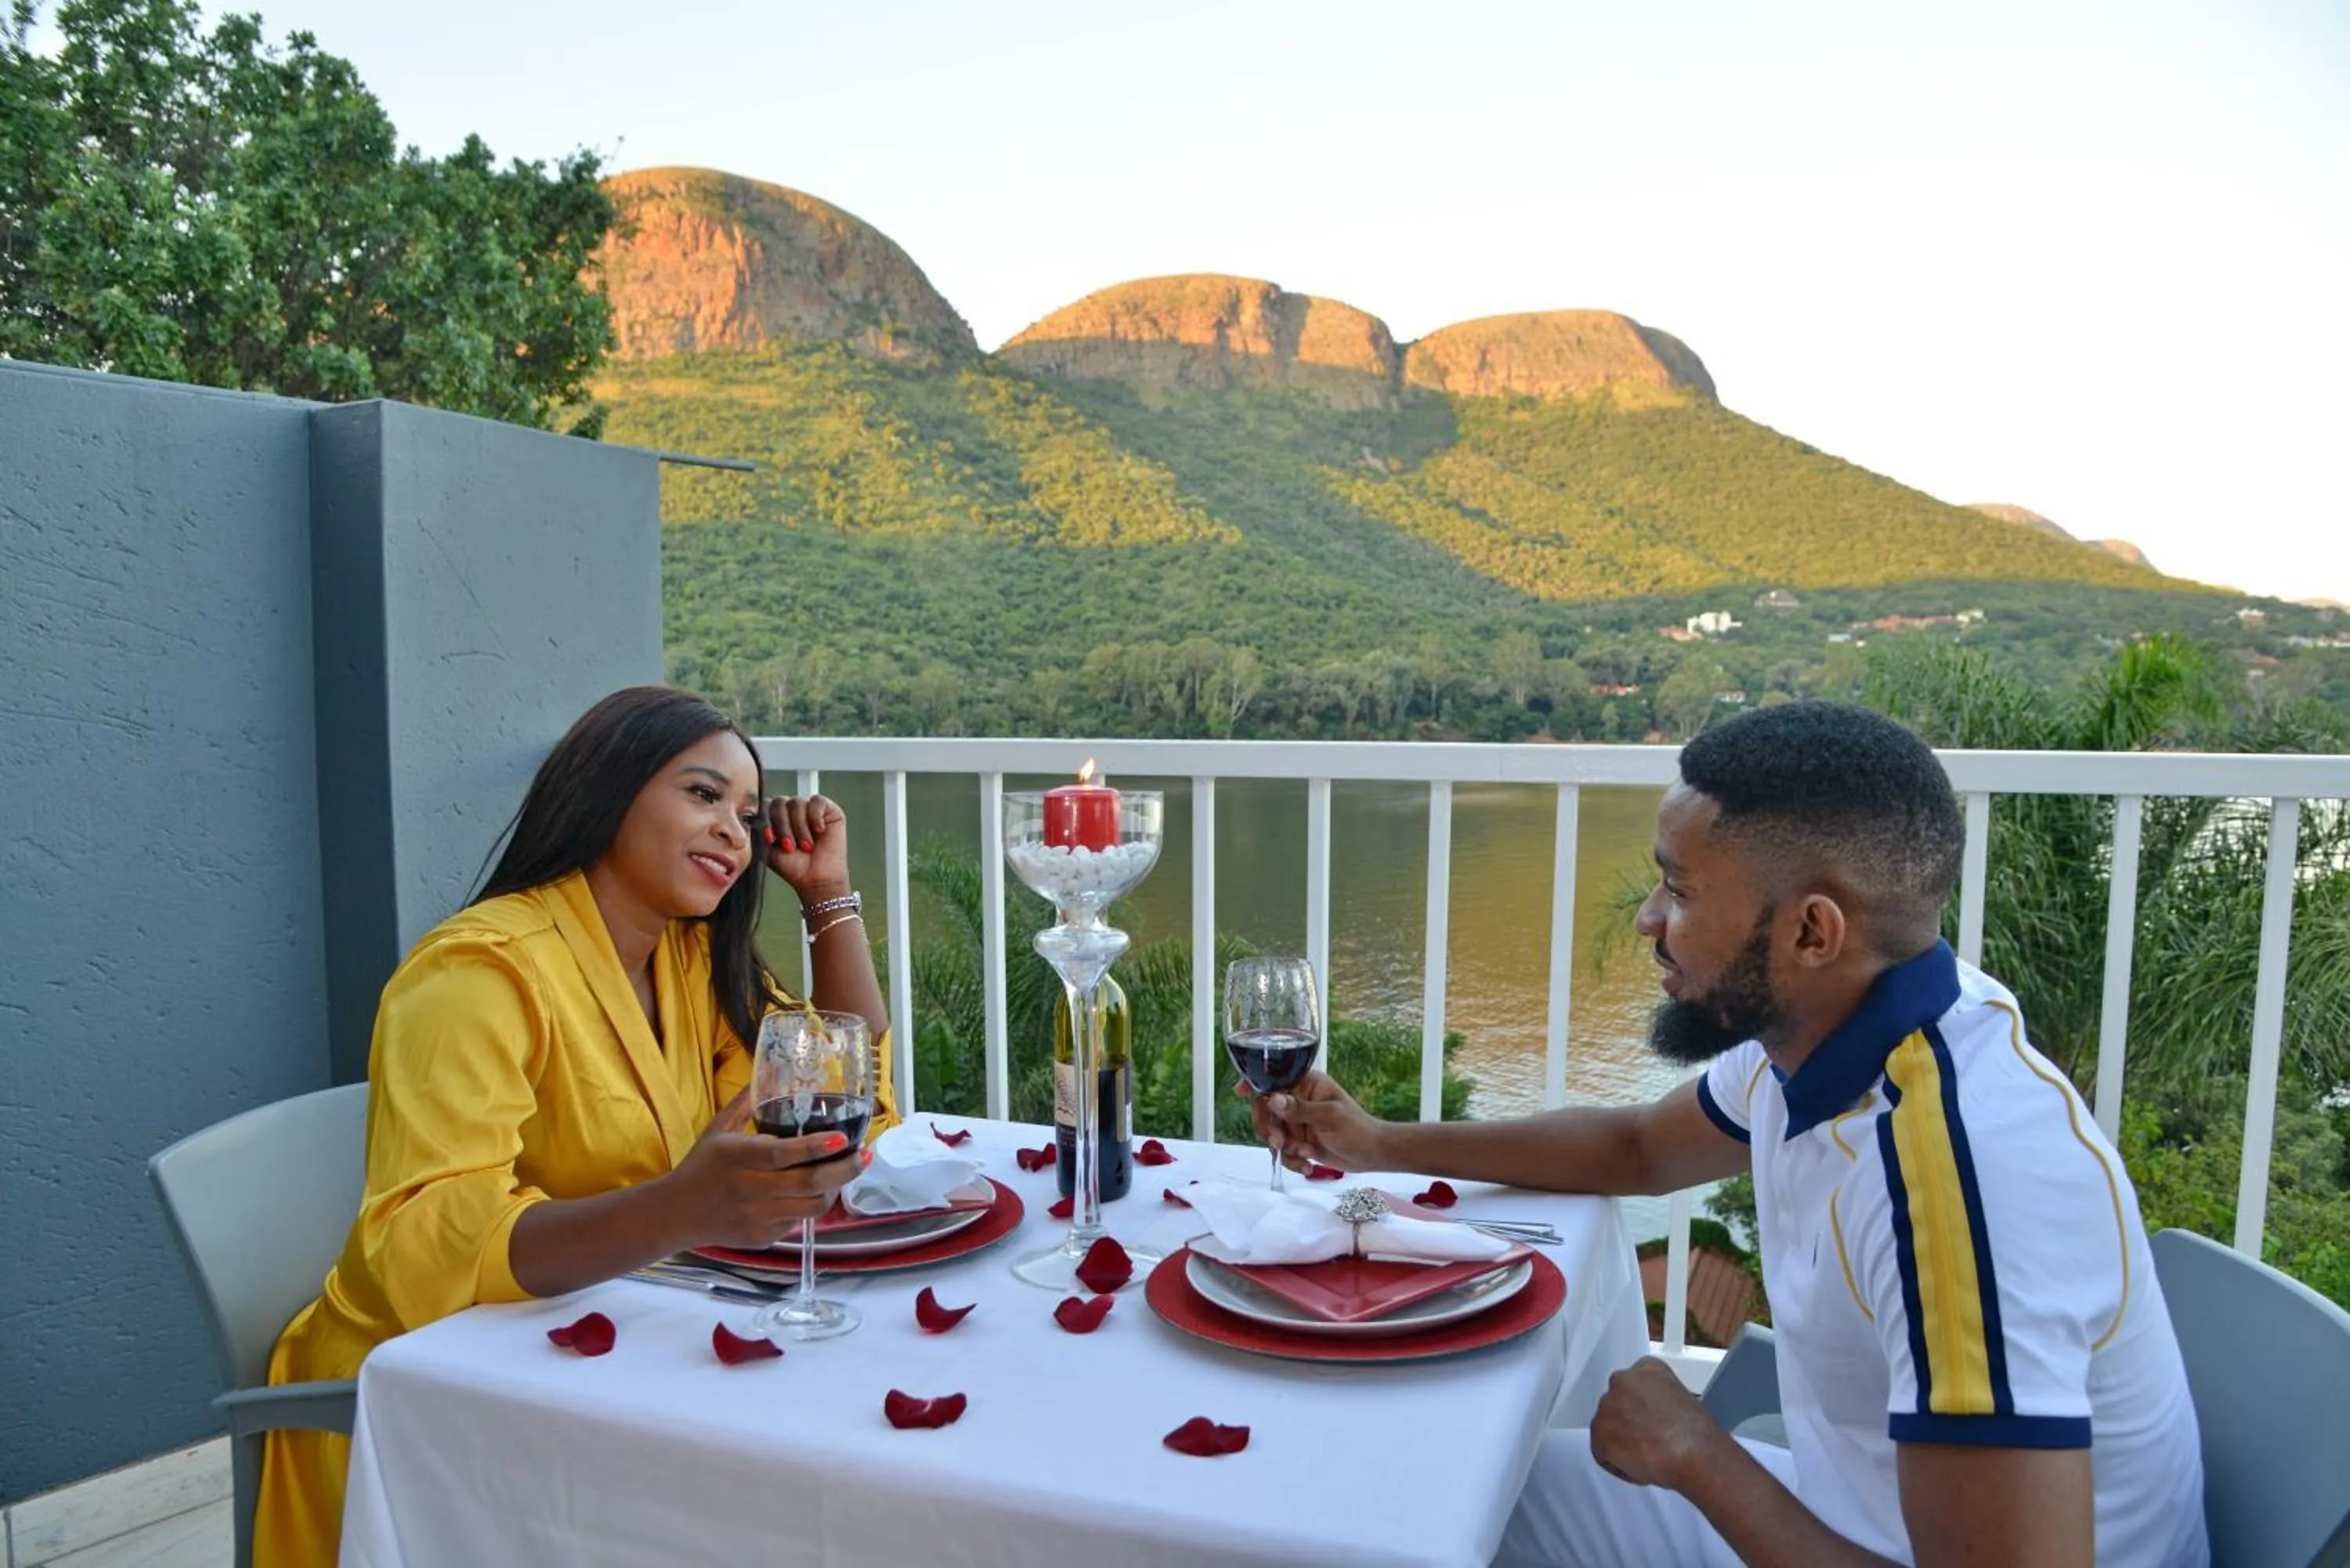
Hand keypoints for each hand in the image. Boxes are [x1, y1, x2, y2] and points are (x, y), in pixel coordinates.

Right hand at [661, 1098, 861, 1249]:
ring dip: (835, 1189)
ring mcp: (757, 1217)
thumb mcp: (717, 1130)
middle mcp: (750, 1189)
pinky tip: (814, 1191)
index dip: (816, 1147)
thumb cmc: (701, 1166)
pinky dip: (811, 1205)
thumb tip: (766, 1073)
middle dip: (845, 1170)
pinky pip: (798, 1222)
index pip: (783, 1154)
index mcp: (738, 1158)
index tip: (843, 1138)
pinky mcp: (762, 1237)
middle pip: (809, 1183)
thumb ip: (743, 1104)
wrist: (676, 1214)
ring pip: (812, 1207)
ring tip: (844, 1172)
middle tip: (865, 1156)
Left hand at [764, 793, 850, 902]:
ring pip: (797, 803)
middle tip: (790, 846)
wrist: (815, 879)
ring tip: (806, 845)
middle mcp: (793, 810)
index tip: (771, 839)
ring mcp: (810, 808)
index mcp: (778, 818)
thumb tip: (753, 813)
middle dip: (783, 826)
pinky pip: (816, 802)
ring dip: (800, 828)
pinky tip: (819, 831)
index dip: (767, 820)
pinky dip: (815, 818)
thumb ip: (760, 829)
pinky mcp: (829, 809)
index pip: (766, 805)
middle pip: (780, 802)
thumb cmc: (793, 866)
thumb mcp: (768, 848)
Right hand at [1237, 1070, 1386, 1172]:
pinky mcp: (1298, 1141)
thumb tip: (1273, 1099)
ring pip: (1271, 1133)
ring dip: (1285, 1148)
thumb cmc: (1358, 1129)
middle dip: (1269, 1128)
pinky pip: (1282, 1151)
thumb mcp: (1330, 1116)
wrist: (1373, 1156)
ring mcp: (1296, 1122)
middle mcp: (1298, 1100)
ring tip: (1305, 1155)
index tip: (1240, 1092)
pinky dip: (1291, 1161)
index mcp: (1307, 1084)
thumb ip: (1300, 1109)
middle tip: (1278, 1143)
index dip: (1255, 1083)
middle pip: (1265, 1109)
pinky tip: (1307, 1166)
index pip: (1275, 1078)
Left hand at [1589, 1357, 1726, 1490]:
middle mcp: (1622, 1380)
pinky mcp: (1599, 1430)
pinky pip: (1602, 1454)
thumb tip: (1656, 1415)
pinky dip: (1618, 1465)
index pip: (1631, 1385)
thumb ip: (1659, 1400)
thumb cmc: (1695, 1434)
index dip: (1639, 1407)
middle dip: (1627, 1424)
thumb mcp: (1682, 1400)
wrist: (1692, 1452)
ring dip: (1621, 1445)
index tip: (1647, 1420)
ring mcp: (1607, 1404)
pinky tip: (1640, 1465)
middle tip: (1647, 1441)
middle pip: (1616, 1406)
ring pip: (1607, 1430)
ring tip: (1648, 1456)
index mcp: (1646, 1368)